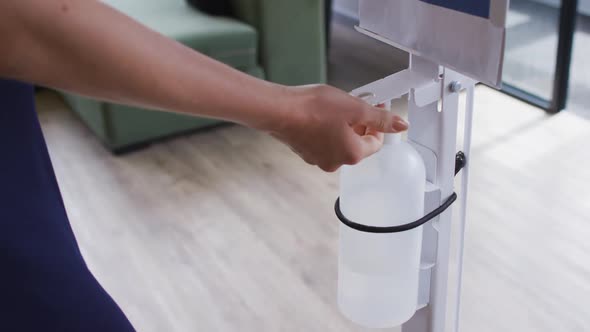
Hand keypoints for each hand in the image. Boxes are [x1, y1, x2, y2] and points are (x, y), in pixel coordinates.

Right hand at [267, 85, 408, 171]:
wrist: (280, 111)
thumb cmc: (315, 109)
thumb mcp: (355, 108)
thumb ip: (381, 118)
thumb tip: (401, 126)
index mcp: (352, 154)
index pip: (375, 142)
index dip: (377, 123)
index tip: (374, 105)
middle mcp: (336, 163)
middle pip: (357, 144)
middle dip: (360, 124)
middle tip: (355, 103)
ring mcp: (318, 159)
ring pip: (339, 142)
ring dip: (343, 126)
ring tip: (336, 107)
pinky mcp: (304, 152)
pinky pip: (323, 142)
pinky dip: (326, 130)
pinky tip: (320, 114)